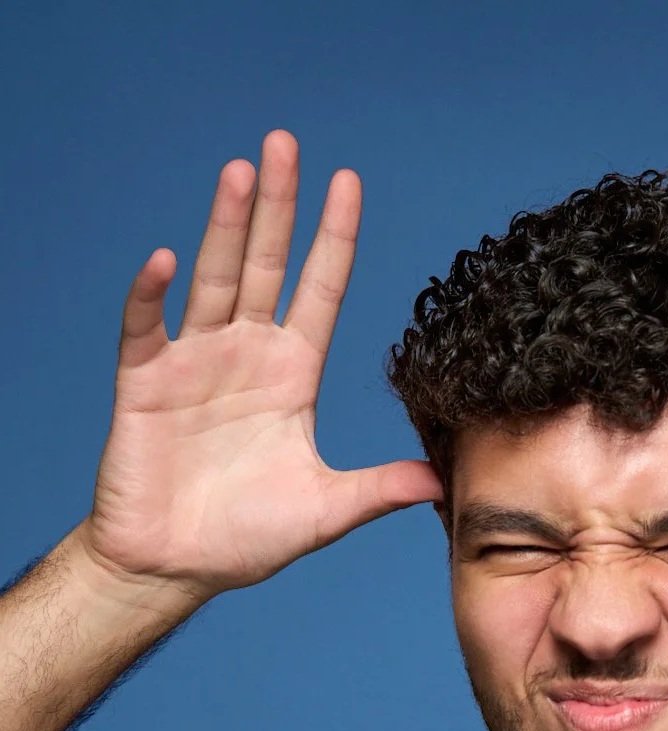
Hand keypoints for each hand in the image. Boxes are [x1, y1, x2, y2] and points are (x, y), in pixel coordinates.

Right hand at [82, 130, 442, 601]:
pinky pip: (146, 328)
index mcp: (292, 376)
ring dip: (225, 228)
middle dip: (279, 207)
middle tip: (288, 144)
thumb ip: (377, 490)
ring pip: (213, 279)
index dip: (333, 238)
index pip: (319, 290)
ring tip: (242, 173)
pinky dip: (152, 296)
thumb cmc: (245, 538)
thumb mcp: (324, 511)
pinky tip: (165, 261)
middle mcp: (245, 355)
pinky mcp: (145, 384)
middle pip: (266, 266)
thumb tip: (440, 482)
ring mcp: (193, 363)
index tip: (349, 183)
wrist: (175, 566)